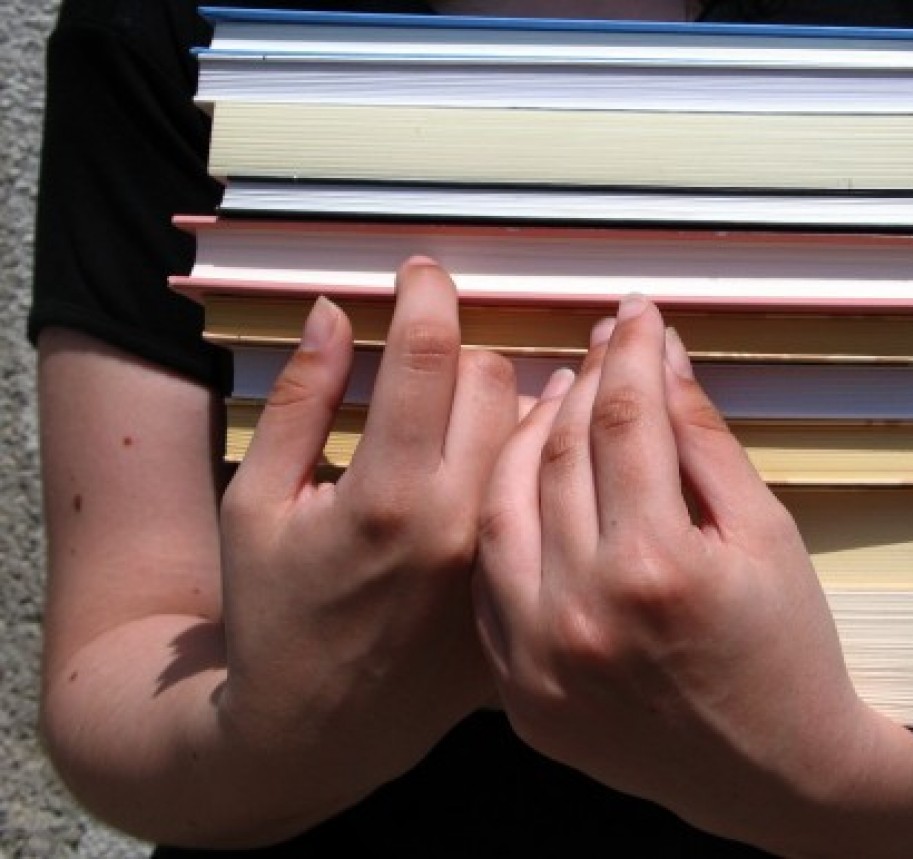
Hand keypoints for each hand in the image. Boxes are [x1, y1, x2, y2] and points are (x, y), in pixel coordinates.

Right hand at [217, 259, 517, 805]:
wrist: (317, 727)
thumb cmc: (272, 610)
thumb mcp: (255, 502)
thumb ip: (299, 400)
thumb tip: (333, 311)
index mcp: (385, 493)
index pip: (428, 354)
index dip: (426, 294)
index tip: (422, 270)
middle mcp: (459, 522)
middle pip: (494, 382)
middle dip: (465, 347)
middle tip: (439, 348)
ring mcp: (502, 559)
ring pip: (537, 431)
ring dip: (516, 391)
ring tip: (491, 379)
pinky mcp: (523, 586)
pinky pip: (552, 494)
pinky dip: (536, 456)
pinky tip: (526, 445)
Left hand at [473, 295, 891, 849]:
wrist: (776, 773)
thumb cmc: (790, 649)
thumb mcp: (766, 532)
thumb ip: (704, 438)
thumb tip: (660, 355)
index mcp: (657, 568)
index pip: (626, 421)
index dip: (629, 354)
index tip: (635, 315)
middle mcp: (582, 613)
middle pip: (558, 454)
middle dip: (581, 382)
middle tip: (601, 347)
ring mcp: (539, 660)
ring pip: (501, 508)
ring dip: (525, 439)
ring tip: (558, 402)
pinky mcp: (520, 693)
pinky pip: (489, 581)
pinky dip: (504, 520)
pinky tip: (530, 482)